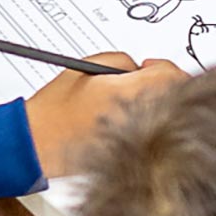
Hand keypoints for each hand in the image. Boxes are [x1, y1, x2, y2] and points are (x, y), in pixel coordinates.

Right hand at [21, 54, 186, 173]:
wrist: (38, 143)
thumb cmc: (56, 110)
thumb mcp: (86, 68)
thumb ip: (120, 61)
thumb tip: (139, 66)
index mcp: (133, 92)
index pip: (170, 73)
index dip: (162, 66)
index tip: (151, 67)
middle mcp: (143, 117)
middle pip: (177, 96)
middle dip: (168, 85)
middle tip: (149, 82)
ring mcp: (141, 139)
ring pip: (170, 118)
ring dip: (161, 106)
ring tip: (136, 103)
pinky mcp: (135, 155)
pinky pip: (156, 139)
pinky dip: (151, 128)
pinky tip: (129, 123)